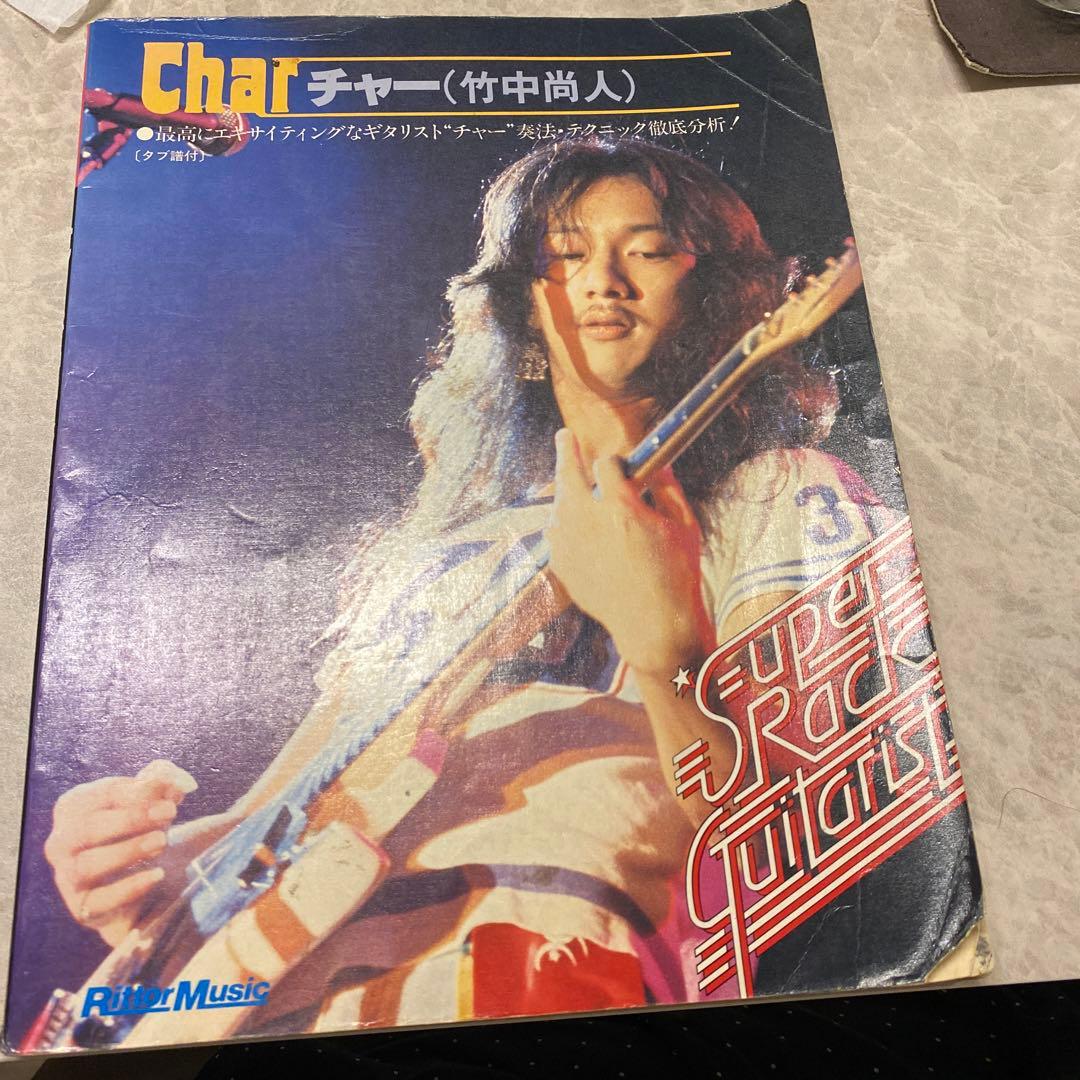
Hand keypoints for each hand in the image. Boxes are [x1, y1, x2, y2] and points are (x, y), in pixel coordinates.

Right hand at [44, 759, 196, 944]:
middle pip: (87, 829)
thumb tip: (170, 782)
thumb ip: (159, 793)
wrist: (136, 880)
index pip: (100, 795)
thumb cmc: (139, 830)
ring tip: (162, 840)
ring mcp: (68, 877)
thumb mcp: (149, 806)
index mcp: (74, 807)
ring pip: (87, 866)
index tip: (168, 793)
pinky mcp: (84, 908)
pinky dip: (129, 888)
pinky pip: (100, 901)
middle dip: (131, 819)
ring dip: (127, 850)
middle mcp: (62, 842)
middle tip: (168, 813)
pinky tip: (157, 875)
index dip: (136, 792)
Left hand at [544, 428, 715, 677]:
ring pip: (560, 506)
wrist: (653, 625)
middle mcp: (588, 522)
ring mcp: (569, 545)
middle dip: (565, 450)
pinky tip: (580, 534)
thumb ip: (668, 489)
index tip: (617, 466)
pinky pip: (557, 535)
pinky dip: (566, 529)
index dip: (614, 463)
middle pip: (567, 474)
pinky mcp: (560, 566)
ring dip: (568, 496)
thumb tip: (659, 463)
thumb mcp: (683, 527)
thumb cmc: (676, 576)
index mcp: (622, 508)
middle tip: (564, 436)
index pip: (606, 464)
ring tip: (577, 493)